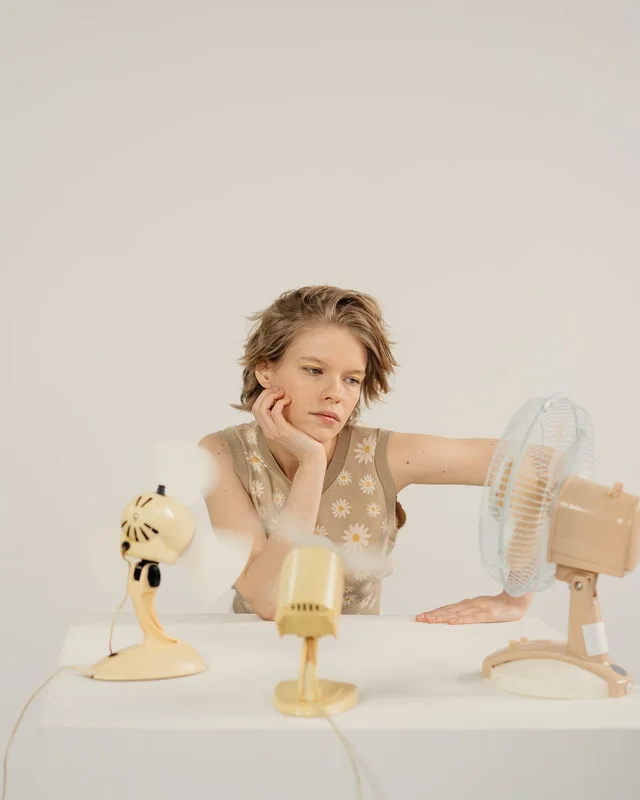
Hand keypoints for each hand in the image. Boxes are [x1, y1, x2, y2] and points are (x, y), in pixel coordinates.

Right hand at [252, 389, 325, 465]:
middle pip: (256, 407)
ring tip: (283, 394)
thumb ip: (284, 420)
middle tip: (279, 391)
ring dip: (271, 396)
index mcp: (268, 430)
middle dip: (266, 394)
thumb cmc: (304, 442)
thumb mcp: (290, 429)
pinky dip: (280, 402)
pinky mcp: (284, 432)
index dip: (263, 397)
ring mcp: (274, 432)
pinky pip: (275, 412)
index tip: (276, 393)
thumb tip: (283, 405)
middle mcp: (268, 431)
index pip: (256, 410)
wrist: (311, 457)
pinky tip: (289, 401)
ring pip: (262, 409)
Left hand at [416, 591, 530, 623]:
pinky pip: (473, 618)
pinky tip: (452, 622)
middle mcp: (470, 604)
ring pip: (457, 613)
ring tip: (430, 620)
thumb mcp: (481, 610)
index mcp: (467, 604)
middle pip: (448, 610)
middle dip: (433, 614)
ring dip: (443, 617)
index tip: (421, 617)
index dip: (434, 612)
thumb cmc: (498, 607)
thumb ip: (469, 614)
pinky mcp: (488, 614)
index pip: (447, 609)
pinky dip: (462, 620)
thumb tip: (453, 620)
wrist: (517, 600)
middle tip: (419, 619)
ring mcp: (479, 608)